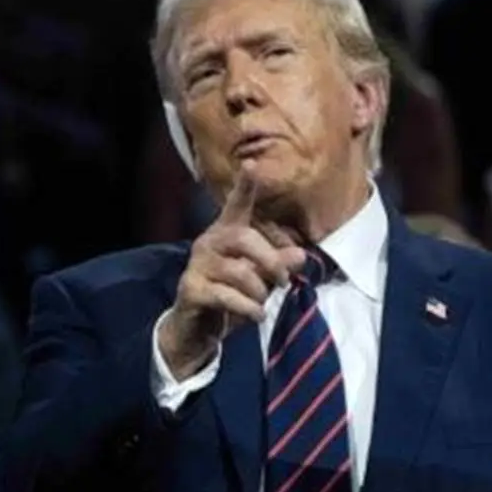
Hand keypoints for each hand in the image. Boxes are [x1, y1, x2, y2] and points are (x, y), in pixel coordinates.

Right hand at [157, 163, 305, 378]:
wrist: (195, 328)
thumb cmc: (231, 296)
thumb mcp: (260, 279)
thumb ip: (278, 264)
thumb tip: (301, 255)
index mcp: (226, 234)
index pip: (237, 205)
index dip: (246, 186)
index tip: (251, 163)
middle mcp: (208, 243)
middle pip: (244, 238)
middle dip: (271, 260)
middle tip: (285, 281)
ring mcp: (197, 266)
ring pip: (239, 272)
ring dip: (260, 292)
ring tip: (262, 303)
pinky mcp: (191, 289)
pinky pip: (227, 296)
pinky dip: (249, 308)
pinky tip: (257, 315)